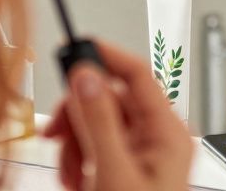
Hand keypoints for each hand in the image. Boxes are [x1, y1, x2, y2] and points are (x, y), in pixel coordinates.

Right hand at [42, 39, 192, 190]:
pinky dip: (77, 159)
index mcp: (167, 132)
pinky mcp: (126, 168)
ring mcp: (141, 154)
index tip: (75, 47)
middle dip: (78, 118)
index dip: (105, 56)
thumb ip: (99, 123)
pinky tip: (76, 181)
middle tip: (57, 133)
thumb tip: (87, 77)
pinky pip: (95, 146)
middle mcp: (157, 138)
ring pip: (97, 124)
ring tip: (72, 173)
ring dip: (74, 145)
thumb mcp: (114, 171)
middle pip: (109, 100)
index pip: (137, 74)